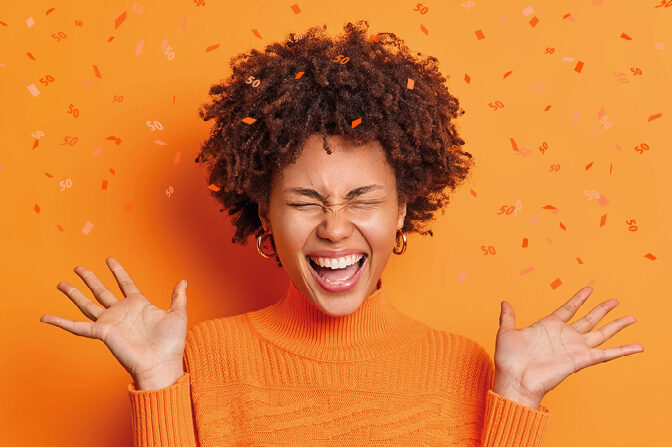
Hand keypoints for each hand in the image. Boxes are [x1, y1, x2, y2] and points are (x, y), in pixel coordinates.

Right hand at [40, 257, 188, 384]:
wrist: (162, 363)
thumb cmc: (171, 344)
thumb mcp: (178, 314)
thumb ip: (178, 297)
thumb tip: (183, 281)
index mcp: (139, 306)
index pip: (125, 283)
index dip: (118, 271)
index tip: (109, 259)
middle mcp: (122, 313)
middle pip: (101, 292)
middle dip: (90, 279)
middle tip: (78, 267)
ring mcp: (110, 322)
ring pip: (87, 304)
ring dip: (74, 294)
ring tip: (62, 283)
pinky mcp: (101, 333)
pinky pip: (76, 327)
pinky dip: (60, 322)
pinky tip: (45, 317)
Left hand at [493, 286, 643, 404]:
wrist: (515, 380)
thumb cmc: (509, 359)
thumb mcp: (506, 332)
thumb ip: (508, 316)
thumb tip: (505, 302)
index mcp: (548, 326)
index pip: (568, 309)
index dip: (579, 299)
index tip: (589, 289)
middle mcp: (564, 336)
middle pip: (589, 319)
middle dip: (602, 309)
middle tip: (614, 300)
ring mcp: (574, 348)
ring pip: (601, 333)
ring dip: (616, 325)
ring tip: (631, 317)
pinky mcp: (581, 360)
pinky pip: (606, 354)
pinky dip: (623, 350)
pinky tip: (637, 346)